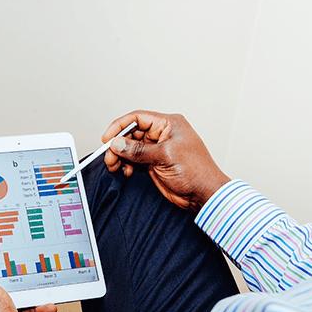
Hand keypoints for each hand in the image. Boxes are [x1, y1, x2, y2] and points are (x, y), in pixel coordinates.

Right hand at [103, 111, 230, 210]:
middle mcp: (162, 134)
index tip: (107, 138)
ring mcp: (158, 149)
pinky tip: (126, 171)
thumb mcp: (165, 156)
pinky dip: (127, 165)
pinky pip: (135, 160)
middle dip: (118, 145)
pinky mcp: (155, 163)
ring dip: (120, 156)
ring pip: (131, 148)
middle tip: (109, 157)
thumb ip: (139, 150)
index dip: (120, 126)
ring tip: (115, 166)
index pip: (138, 118)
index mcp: (169, 124)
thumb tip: (118, 144)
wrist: (203, 193)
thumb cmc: (196, 171)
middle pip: (132, 133)